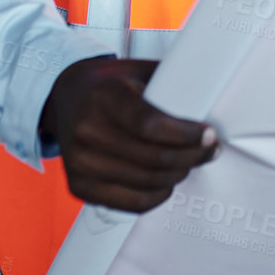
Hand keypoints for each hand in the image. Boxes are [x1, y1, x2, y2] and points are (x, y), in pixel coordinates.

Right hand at [39, 57, 218, 211]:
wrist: (63, 98)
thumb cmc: (110, 84)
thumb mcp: (136, 71)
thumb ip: (168, 82)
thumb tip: (210, 96)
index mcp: (103, 97)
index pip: (150, 125)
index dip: (186, 134)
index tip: (209, 134)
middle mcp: (86, 131)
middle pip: (153, 159)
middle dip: (192, 156)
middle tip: (210, 149)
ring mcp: (79, 162)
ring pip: (146, 183)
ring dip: (178, 175)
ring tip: (192, 162)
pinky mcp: (79, 186)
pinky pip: (130, 203)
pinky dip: (157, 195)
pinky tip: (168, 181)